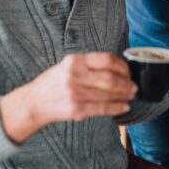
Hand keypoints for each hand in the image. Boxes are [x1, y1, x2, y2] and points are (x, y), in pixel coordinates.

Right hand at [0, 52, 136, 143]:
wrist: (34, 102)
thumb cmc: (54, 82)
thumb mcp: (69, 65)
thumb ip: (89, 64)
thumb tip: (118, 68)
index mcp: (75, 60)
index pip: (106, 60)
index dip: (122, 66)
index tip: (128, 72)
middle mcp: (75, 75)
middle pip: (110, 79)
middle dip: (126, 83)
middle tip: (134, 87)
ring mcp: (75, 93)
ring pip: (108, 94)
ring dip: (124, 96)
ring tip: (130, 96)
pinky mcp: (76, 109)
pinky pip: (102, 108)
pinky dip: (116, 108)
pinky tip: (123, 107)